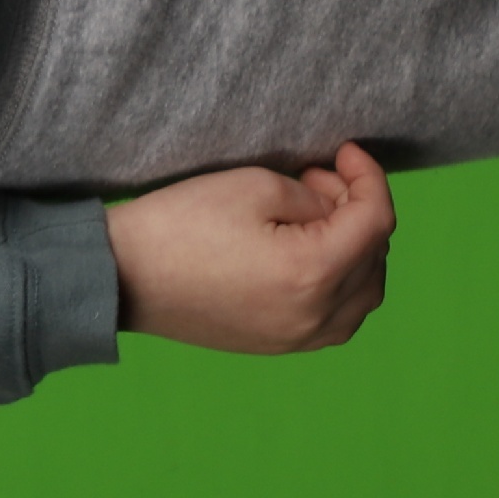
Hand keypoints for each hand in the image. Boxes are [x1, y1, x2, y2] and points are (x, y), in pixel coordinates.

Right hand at [104, 144, 394, 354]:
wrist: (122, 276)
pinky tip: (312, 257)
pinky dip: (342, 286)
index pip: (376, 220)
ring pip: (364, 295)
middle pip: (375, 258)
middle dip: (359, 210)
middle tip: (319, 179)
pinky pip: (338, 320)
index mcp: (313, 272)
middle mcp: (316, 315)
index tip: (346, 151)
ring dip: (357, 251)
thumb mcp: (254, 187)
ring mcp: (298, 338)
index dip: (369, 177)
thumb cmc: (181, 226)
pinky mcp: (278, 346)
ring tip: (317, 218)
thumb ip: (314, 198)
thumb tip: (337, 211)